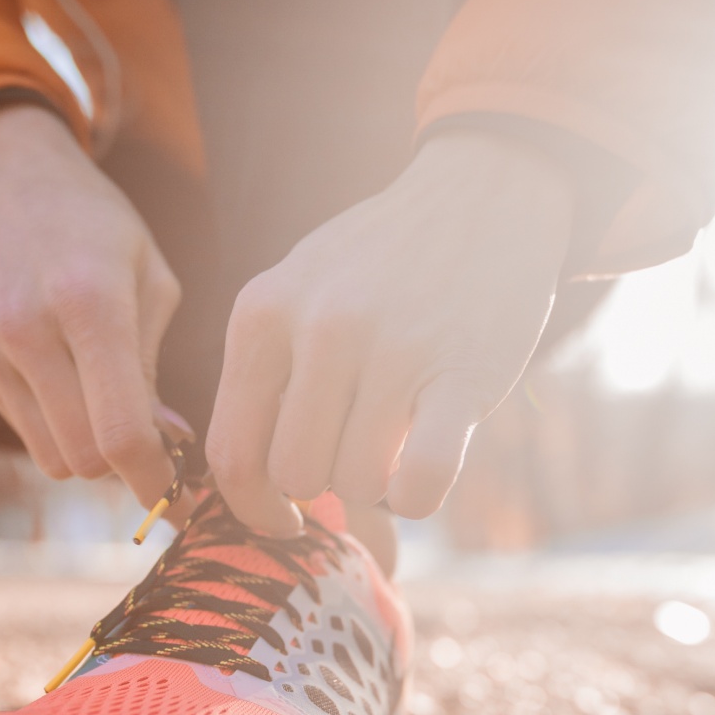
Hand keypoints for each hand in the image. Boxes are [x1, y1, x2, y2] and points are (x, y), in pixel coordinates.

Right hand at [0, 104, 183, 507]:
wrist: (1, 178)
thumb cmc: (97, 227)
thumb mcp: (149, 278)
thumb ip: (154, 368)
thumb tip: (168, 447)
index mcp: (90, 303)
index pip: (121, 431)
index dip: (157, 482)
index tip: (186, 505)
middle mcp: (30, 331)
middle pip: (85, 459)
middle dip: (128, 471)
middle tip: (162, 458)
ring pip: (53, 459)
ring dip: (93, 456)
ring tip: (119, 417)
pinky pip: (28, 433)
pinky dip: (62, 431)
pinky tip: (78, 389)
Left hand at [206, 129, 572, 534]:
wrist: (482, 194)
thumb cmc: (379, 265)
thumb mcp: (298, 293)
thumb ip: (267, 375)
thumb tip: (252, 490)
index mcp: (262, 313)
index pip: (231, 451)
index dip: (253, 507)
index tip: (284, 520)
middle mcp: (320, 327)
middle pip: (296, 475)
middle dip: (325, 487)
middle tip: (355, 456)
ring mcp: (392, 348)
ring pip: (356, 483)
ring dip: (378, 484)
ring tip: (396, 438)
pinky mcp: (463, 372)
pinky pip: (422, 480)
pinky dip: (420, 497)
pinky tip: (427, 470)